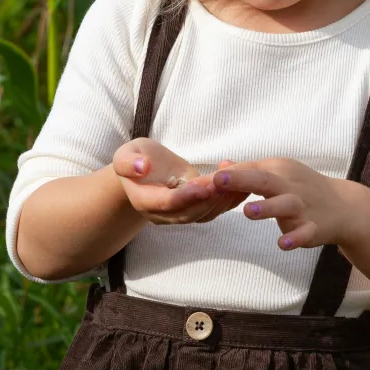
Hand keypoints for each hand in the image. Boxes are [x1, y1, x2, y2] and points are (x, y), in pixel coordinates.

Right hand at [112, 139, 248, 224]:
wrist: (143, 171)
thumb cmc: (135, 159)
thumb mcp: (125, 154)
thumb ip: (128, 162)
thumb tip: (142, 167)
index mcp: (144, 201)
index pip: (166, 204)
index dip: (186, 197)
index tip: (204, 186)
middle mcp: (163, 214)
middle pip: (189, 213)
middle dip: (211, 199)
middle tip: (228, 182)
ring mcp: (180, 215)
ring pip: (205, 214)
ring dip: (224, 200)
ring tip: (239, 181)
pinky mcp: (196, 210)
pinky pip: (214, 210)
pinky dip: (230, 199)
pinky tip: (243, 184)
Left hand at [214, 158, 364, 250]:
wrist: (344, 207)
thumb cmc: (301, 187)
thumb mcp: (277, 174)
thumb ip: (248, 171)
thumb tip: (221, 166)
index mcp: (277, 170)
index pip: (247, 170)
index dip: (224, 176)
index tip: (200, 181)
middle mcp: (289, 186)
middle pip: (264, 180)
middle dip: (242, 179)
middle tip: (219, 180)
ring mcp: (303, 207)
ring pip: (285, 205)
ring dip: (267, 208)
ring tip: (248, 212)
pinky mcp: (314, 227)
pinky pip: (305, 232)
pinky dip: (296, 238)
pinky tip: (283, 243)